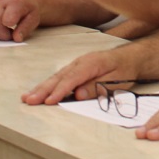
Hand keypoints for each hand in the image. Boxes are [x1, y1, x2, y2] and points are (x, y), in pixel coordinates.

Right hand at [0, 0, 40, 41]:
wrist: (25, 0)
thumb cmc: (29, 10)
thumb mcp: (34, 19)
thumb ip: (25, 29)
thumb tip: (16, 39)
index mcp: (14, 2)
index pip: (6, 20)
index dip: (9, 32)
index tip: (15, 33)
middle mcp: (0, 2)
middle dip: (2, 35)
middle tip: (11, 34)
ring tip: (7, 30)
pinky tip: (1, 28)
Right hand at [21, 46, 135, 105]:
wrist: (130, 57)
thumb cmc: (124, 69)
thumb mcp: (116, 80)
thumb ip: (96, 87)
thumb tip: (78, 95)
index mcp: (91, 63)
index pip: (72, 78)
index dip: (60, 91)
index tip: (49, 101)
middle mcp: (80, 62)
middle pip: (59, 77)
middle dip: (43, 89)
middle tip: (30, 100)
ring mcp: (76, 64)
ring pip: (56, 77)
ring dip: (41, 88)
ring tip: (27, 98)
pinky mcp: (74, 69)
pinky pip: (59, 77)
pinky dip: (47, 85)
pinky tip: (37, 92)